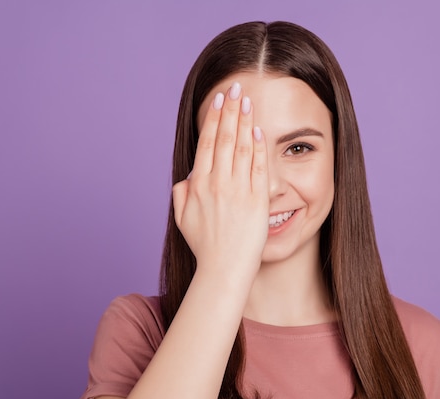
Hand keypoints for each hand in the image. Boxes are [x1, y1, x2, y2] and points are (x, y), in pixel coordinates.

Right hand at [172, 82, 268, 281]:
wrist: (224, 270)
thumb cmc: (204, 247)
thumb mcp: (182, 219)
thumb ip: (181, 194)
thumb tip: (187, 177)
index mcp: (198, 185)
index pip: (207, 143)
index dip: (213, 118)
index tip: (218, 100)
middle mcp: (217, 183)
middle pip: (225, 138)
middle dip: (230, 110)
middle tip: (235, 87)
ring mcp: (238, 190)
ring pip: (242, 147)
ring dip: (245, 120)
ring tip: (247, 100)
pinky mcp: (257, 200)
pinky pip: (258, 167)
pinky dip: (259, 147)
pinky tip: (259, 129)